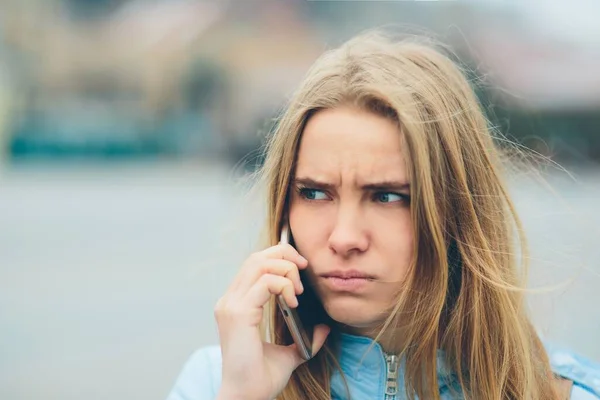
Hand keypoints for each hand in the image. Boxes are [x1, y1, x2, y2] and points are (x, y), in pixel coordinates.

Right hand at [214, 244, 329, 399]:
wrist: (248, 396)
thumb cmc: (262, 378)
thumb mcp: (290, 353)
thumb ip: (306, 340)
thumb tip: (324, 328)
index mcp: (237, 304)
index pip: (254, 264)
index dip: (279, 257)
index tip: (301, 268)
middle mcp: (230, 301)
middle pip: (256, 257)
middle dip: (285, 255)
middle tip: (304, 269)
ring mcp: (231, 305)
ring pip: (259, 264)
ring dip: (286, 270)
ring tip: (299, 292)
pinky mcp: (238, 313)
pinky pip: (265, 283)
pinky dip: (284, 285)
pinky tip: (294, 302)